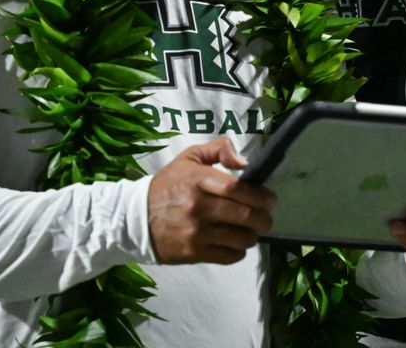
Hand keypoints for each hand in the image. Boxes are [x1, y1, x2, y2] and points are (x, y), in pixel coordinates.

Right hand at [147, 137, 276, 264]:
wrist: (135, 218)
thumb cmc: (168, 185)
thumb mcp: (189, 157)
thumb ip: (219, 149)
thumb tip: (244, 162)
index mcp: (197, 180)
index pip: (236, 188)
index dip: (260, 195)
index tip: (271, 199)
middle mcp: (197, 207)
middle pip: (244, 215)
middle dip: (263, 218)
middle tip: (266, 218)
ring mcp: (195, 233)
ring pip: (240, 239)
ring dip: (252, 236)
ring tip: (251, 230)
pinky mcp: (193, 253)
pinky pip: (228, 256)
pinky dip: (238, 251)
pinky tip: (235, 243)